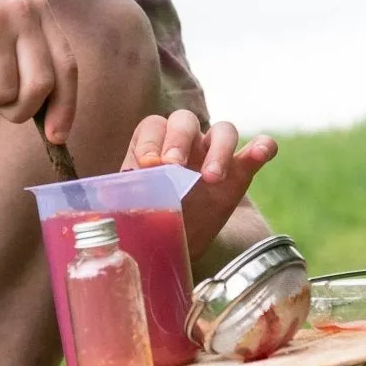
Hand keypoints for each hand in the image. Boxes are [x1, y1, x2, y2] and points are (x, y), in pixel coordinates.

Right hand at [0, 0, 78, 141]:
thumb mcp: (0, 23)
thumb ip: (25, 56)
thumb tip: (48, 117)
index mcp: (37, 9)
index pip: (66, 67)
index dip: (64, 107)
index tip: (56, 137)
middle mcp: (22, 13)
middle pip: (39, 88)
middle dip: (16, 110)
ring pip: (0, 94)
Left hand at [120, 109, 277, 259]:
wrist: (177, 244)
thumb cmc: (151, 221)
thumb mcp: (133, 211)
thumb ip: (121, 200)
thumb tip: (104, 198)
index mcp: (153, 145)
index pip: (153, 127)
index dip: (151, 141)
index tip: (149, 166)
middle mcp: (185, 143)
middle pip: (185, 121)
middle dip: (179, 139)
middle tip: (173, 167)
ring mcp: (215, 155)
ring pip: (223, 130)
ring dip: (218, 149)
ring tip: (211, 178)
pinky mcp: (241, 172)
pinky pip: (257, 149)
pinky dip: (262, 146)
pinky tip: (261, 152)